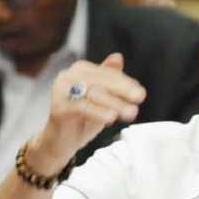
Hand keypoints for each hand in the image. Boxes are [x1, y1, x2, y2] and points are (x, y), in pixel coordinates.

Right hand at [28, 53, 145, 173]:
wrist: (60, 142)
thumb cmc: (82, 118)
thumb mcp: (101, 98)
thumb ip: (109, 78)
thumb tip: (118, 57)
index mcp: (81, 70)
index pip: (107, 73)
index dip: (125, 82)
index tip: (141, 93)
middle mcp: (68, 76)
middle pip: (100, 81)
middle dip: (123, 90)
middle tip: (140, 98)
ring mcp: (60, 90)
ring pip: (93, 93)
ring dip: (115, 103)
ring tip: (131, 112)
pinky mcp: (58, 107)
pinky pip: (81, 107)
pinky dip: (98, 112)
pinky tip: (111, 118)